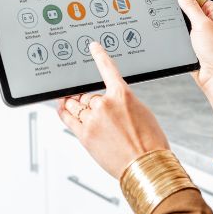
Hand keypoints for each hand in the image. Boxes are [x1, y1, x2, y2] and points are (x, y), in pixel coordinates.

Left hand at [57, 41, 169, 177]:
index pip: (108, 69)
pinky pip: (67, 117)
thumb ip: (122, 104)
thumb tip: (108, 104)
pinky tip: (63, 107)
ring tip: (77, 107)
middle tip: (94, 108)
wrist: (146, 167)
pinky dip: (63, 110)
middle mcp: (104, 105)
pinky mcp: (84, 135)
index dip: (99, 56)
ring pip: (76, 104)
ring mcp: (92, 120)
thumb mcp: (142, 114)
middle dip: (90, 99)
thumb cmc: (150, 144)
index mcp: (122, 95)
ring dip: (76, 104)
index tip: (93, 47)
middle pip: (89, 94)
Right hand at [176, 0, 212, 118]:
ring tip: (176, 32)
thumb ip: (190, 5)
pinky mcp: (192, 47)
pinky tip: (174, 42)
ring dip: (176, 29)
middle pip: (186, 11)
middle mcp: (208, 23)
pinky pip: (180, 39)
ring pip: (181, 26)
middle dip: (177, 14)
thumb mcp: (202, 23)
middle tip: (168, 14)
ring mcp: (199, 36)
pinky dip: (176, 40)